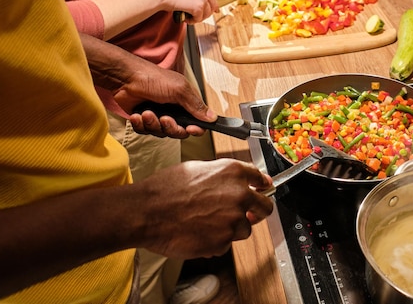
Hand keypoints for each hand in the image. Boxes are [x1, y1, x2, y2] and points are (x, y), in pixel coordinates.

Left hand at [79, 33, 216, 137]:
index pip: (198, 123)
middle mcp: (174, 111)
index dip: (195, 129)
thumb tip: (212, 117)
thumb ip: (196, 105)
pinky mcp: (144, 120)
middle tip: (164, 118)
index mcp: (186, 103)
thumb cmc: (153, 78)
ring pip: (162, 134)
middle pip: (179, 132)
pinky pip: (146, 132)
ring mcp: (159, 116)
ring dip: (153, 125)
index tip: (191, 128)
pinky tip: (137, 115)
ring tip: (146, 112)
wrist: (125, 78)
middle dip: (171, 128)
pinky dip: (141, 125)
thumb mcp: (180, 90)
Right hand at [136, 158, 273, 257]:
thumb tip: (232, 183)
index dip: (262, 185)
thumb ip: (221, 176)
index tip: (263, 189)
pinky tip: (199, 232)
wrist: (147, 212)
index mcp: (233, 172)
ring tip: (208, 223)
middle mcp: (239, 195)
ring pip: (245, 228)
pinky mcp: (224, 241)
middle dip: (259, 211)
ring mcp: (233, 220)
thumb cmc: (165, 189)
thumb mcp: (197, 168)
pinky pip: (226, 243)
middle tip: (251, 214)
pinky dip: (216, 241)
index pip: (260, 178)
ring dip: (232, 228)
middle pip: (265, 207)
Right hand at [167, 0, 218, 22]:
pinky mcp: (199, 7)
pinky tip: (186, 18)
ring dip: (198, 18)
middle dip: (205, 13)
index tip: (210, 11)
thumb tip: (202, 5)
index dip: (210, 6)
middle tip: (196, 17)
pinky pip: (199, 18)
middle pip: (213, 6)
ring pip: (207, 14)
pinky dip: (193, 21)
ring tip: (189, 17)